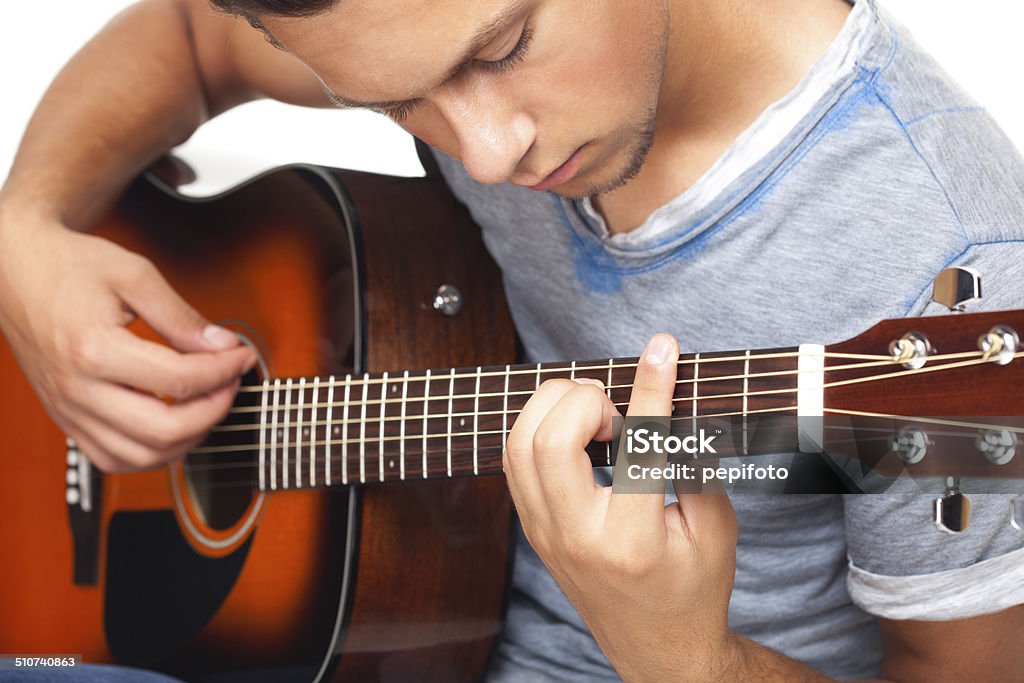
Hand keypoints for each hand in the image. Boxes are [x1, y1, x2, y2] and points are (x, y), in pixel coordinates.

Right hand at [0, 209, 255, 471]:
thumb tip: (223, 346)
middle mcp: (77, 389)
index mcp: (92, 349)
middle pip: (164, 430)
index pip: (179, 379)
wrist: (14, 271)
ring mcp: (69, 410)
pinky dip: (152, 453)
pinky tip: (174, 425)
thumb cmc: (69, 266)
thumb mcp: (134, 274)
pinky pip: (114, 459)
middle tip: (230, 383)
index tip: (242, 355)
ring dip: (188, 439)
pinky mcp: (67, 420)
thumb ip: (182, 316)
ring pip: (141, 456)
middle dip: (214, 409)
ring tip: (207, 404)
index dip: (224, 370)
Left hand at [504, 334, 738, 680]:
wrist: (656, 648)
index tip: (662, 348)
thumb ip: (695, 462)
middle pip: (548, 441)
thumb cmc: (694, 589)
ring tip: (596, 416)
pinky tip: (575, 428)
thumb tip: (668, 397)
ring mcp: (544, 533)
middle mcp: (576, 536)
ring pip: (518, 444)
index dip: (651, 387)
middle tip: (617, 411)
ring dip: (554, 407)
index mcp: (632, 541)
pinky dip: (539, 426)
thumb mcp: (718, 529)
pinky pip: (514, 460)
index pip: (635, 447)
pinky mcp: (533, 528)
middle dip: (584, 399)